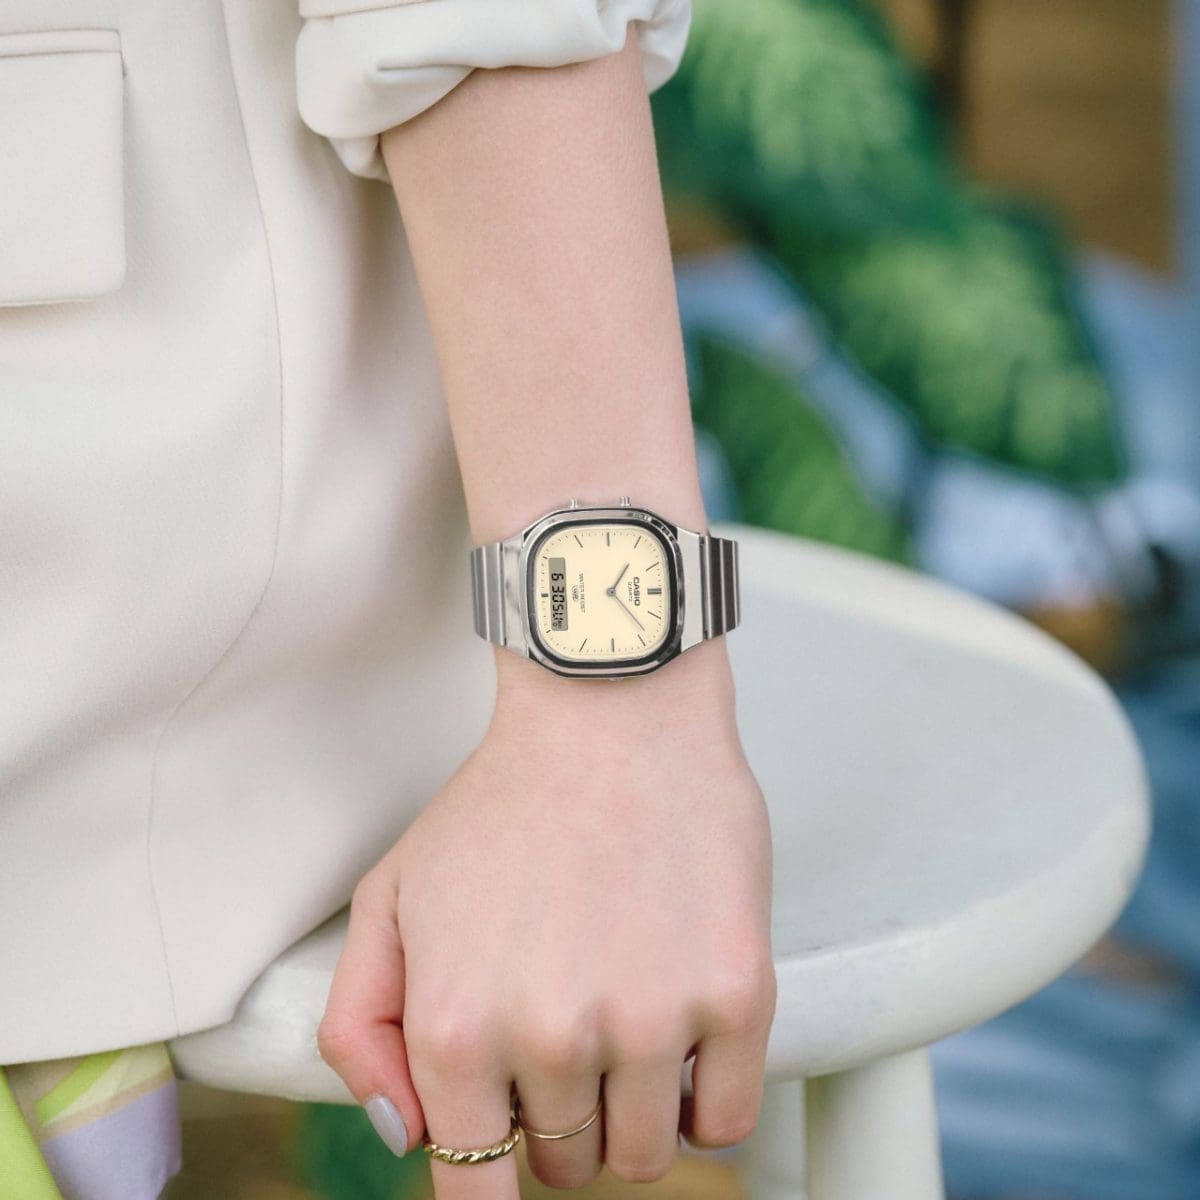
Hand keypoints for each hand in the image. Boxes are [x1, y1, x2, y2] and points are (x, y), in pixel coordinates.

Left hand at [317, 641, 776, 1197]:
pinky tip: (683, 1036)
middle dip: (561, 1113)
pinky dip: (706, 1100)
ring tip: (626, 1019)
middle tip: (570, 1022)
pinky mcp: (735, 993)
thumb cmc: (504, 802)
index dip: (491, 1172)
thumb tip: (404, 1138)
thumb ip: (360, 1028)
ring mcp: (651, 1019)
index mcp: (456, 1028)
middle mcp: (551, 1038)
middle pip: (567, 1164)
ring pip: (645, 1154)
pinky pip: (727, 1122)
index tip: (515, 1138)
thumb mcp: (389, 898)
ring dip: (634, 1108)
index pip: (472, 1187)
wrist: (609, 714)